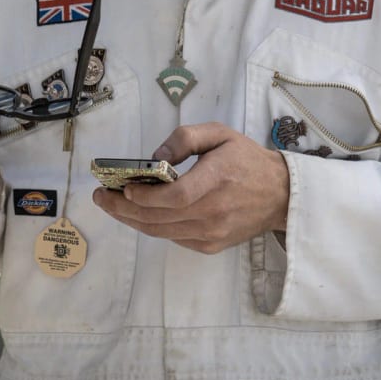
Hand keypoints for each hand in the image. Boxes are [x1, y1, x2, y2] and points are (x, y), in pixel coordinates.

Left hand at [92, 121, 288, 253]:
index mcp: (217, 179)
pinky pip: (173, 238)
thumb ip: (185, 138)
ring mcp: (212, 233)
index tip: (124, 188)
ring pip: (161, 231)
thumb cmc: (246, 160)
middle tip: (100, 196)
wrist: (280, 195)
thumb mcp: (220, 134)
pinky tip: (138, 214)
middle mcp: (214, 212)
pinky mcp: (211, 246)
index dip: (146, 196)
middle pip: (159, 217)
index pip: (176, 196)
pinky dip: (152, 227)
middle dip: (123, 208)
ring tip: (111, 206)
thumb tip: (154, 157)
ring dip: (131, 220)